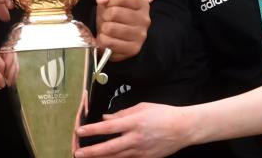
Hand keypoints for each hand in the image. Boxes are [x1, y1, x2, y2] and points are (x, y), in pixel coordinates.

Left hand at [75, 103, 192, 157]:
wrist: (184, 128)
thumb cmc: (164, 114)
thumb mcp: (142, 107)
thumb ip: (122, 114)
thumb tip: (106, 119)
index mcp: (134, 122)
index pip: (108, 128)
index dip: (92, 130)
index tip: (80, 131)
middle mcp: (136, 138)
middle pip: (109, 148)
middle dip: (91, 151)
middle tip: (78, 153)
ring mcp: (141, 151)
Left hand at [96, 0, 149, 61]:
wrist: (114, 37)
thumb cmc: (112, 16)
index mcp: (142, 4)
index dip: (110, 0)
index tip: (108, 4)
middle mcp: (145, 19)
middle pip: (115, 13)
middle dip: (105, 15)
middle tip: (106, 19)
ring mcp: (141, 35)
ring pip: (111, 28)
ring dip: (103, 28)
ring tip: (107, 28)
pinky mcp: (134, 49)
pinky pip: (109, 42)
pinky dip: (103, 40)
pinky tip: (107, 38)